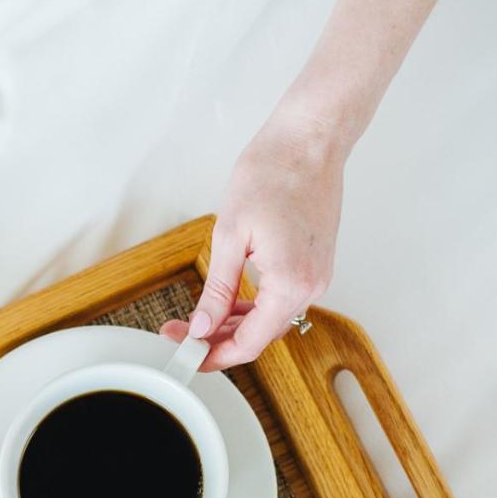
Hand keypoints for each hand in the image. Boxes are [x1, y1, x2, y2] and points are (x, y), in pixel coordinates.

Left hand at [161, 118, 345, 369]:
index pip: (249, 343)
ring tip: (196, 320)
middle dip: (217, 340)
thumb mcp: (230, 237)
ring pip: (270, 319)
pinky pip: (281, 299)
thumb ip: (217, 290)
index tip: (185, 356)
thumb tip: (203, 327)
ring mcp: (317, 276)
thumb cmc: (272, 175)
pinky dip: (253, 306)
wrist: (308, 141)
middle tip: (178, 334)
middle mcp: (312, 286)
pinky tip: (226, 302)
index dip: (213, 355)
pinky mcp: (315, 264)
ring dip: (234, 324)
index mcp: (291, 283)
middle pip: (260, 336)